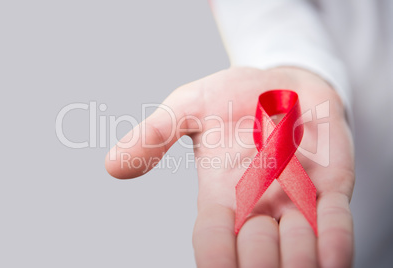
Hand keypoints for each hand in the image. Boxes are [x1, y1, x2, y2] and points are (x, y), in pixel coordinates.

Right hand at [105, 67, 353, 267]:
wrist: (285, 81)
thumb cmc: (235, 95)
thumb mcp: (188, 106)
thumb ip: (155, 134)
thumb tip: (112, 164)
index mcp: (219, 195)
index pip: (212, 242)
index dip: (214, 259)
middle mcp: (256, 207)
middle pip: (255, 258)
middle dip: (258, 259)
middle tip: (259, 236)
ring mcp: (295, 200)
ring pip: (297, 252)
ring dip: (295, 257)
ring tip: (291, 237)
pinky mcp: (328, 189)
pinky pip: (334, 226)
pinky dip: (332, 246)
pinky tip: (330, 261)